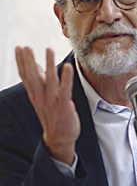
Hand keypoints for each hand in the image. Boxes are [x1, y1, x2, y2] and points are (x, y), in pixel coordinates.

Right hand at [15, 47, 78, 164]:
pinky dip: (66, 79)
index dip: (22, 62)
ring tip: (48, 49)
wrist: (60, 138)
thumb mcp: (43, 97)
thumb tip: (35, 66)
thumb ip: (39, 81)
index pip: (26, 76)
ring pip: (49, 80)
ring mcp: (52, 101)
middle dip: (28, 61)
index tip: (19, 47)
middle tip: (25, 47)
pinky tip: (68, 67)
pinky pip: (65, 90)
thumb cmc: (53, 114)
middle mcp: (41, 97)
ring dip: (49, 64)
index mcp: (35, 94)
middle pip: (32, 77)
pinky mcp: (64, 105)